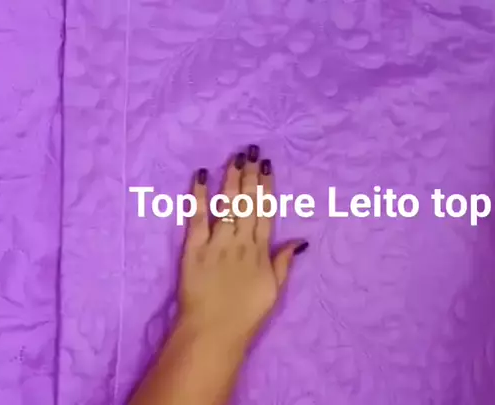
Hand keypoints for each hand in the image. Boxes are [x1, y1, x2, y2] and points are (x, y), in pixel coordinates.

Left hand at [177, 145, 307, 346]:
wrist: (214, 332)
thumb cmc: (246, 315)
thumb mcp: (274, 290)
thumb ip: (283, 262)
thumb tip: (299, 240)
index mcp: (261, 251)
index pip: (265, 212)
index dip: (266, 188)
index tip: (267, 166)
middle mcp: (241, 242)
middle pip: (247, 203)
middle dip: (249, 175)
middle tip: (250, 151)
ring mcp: (217, 244)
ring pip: (227, 205)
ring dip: (231, 180)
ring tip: (234, 158)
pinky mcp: (194, 249)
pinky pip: (198, 218)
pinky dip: (200, 197)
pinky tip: (201, 177)